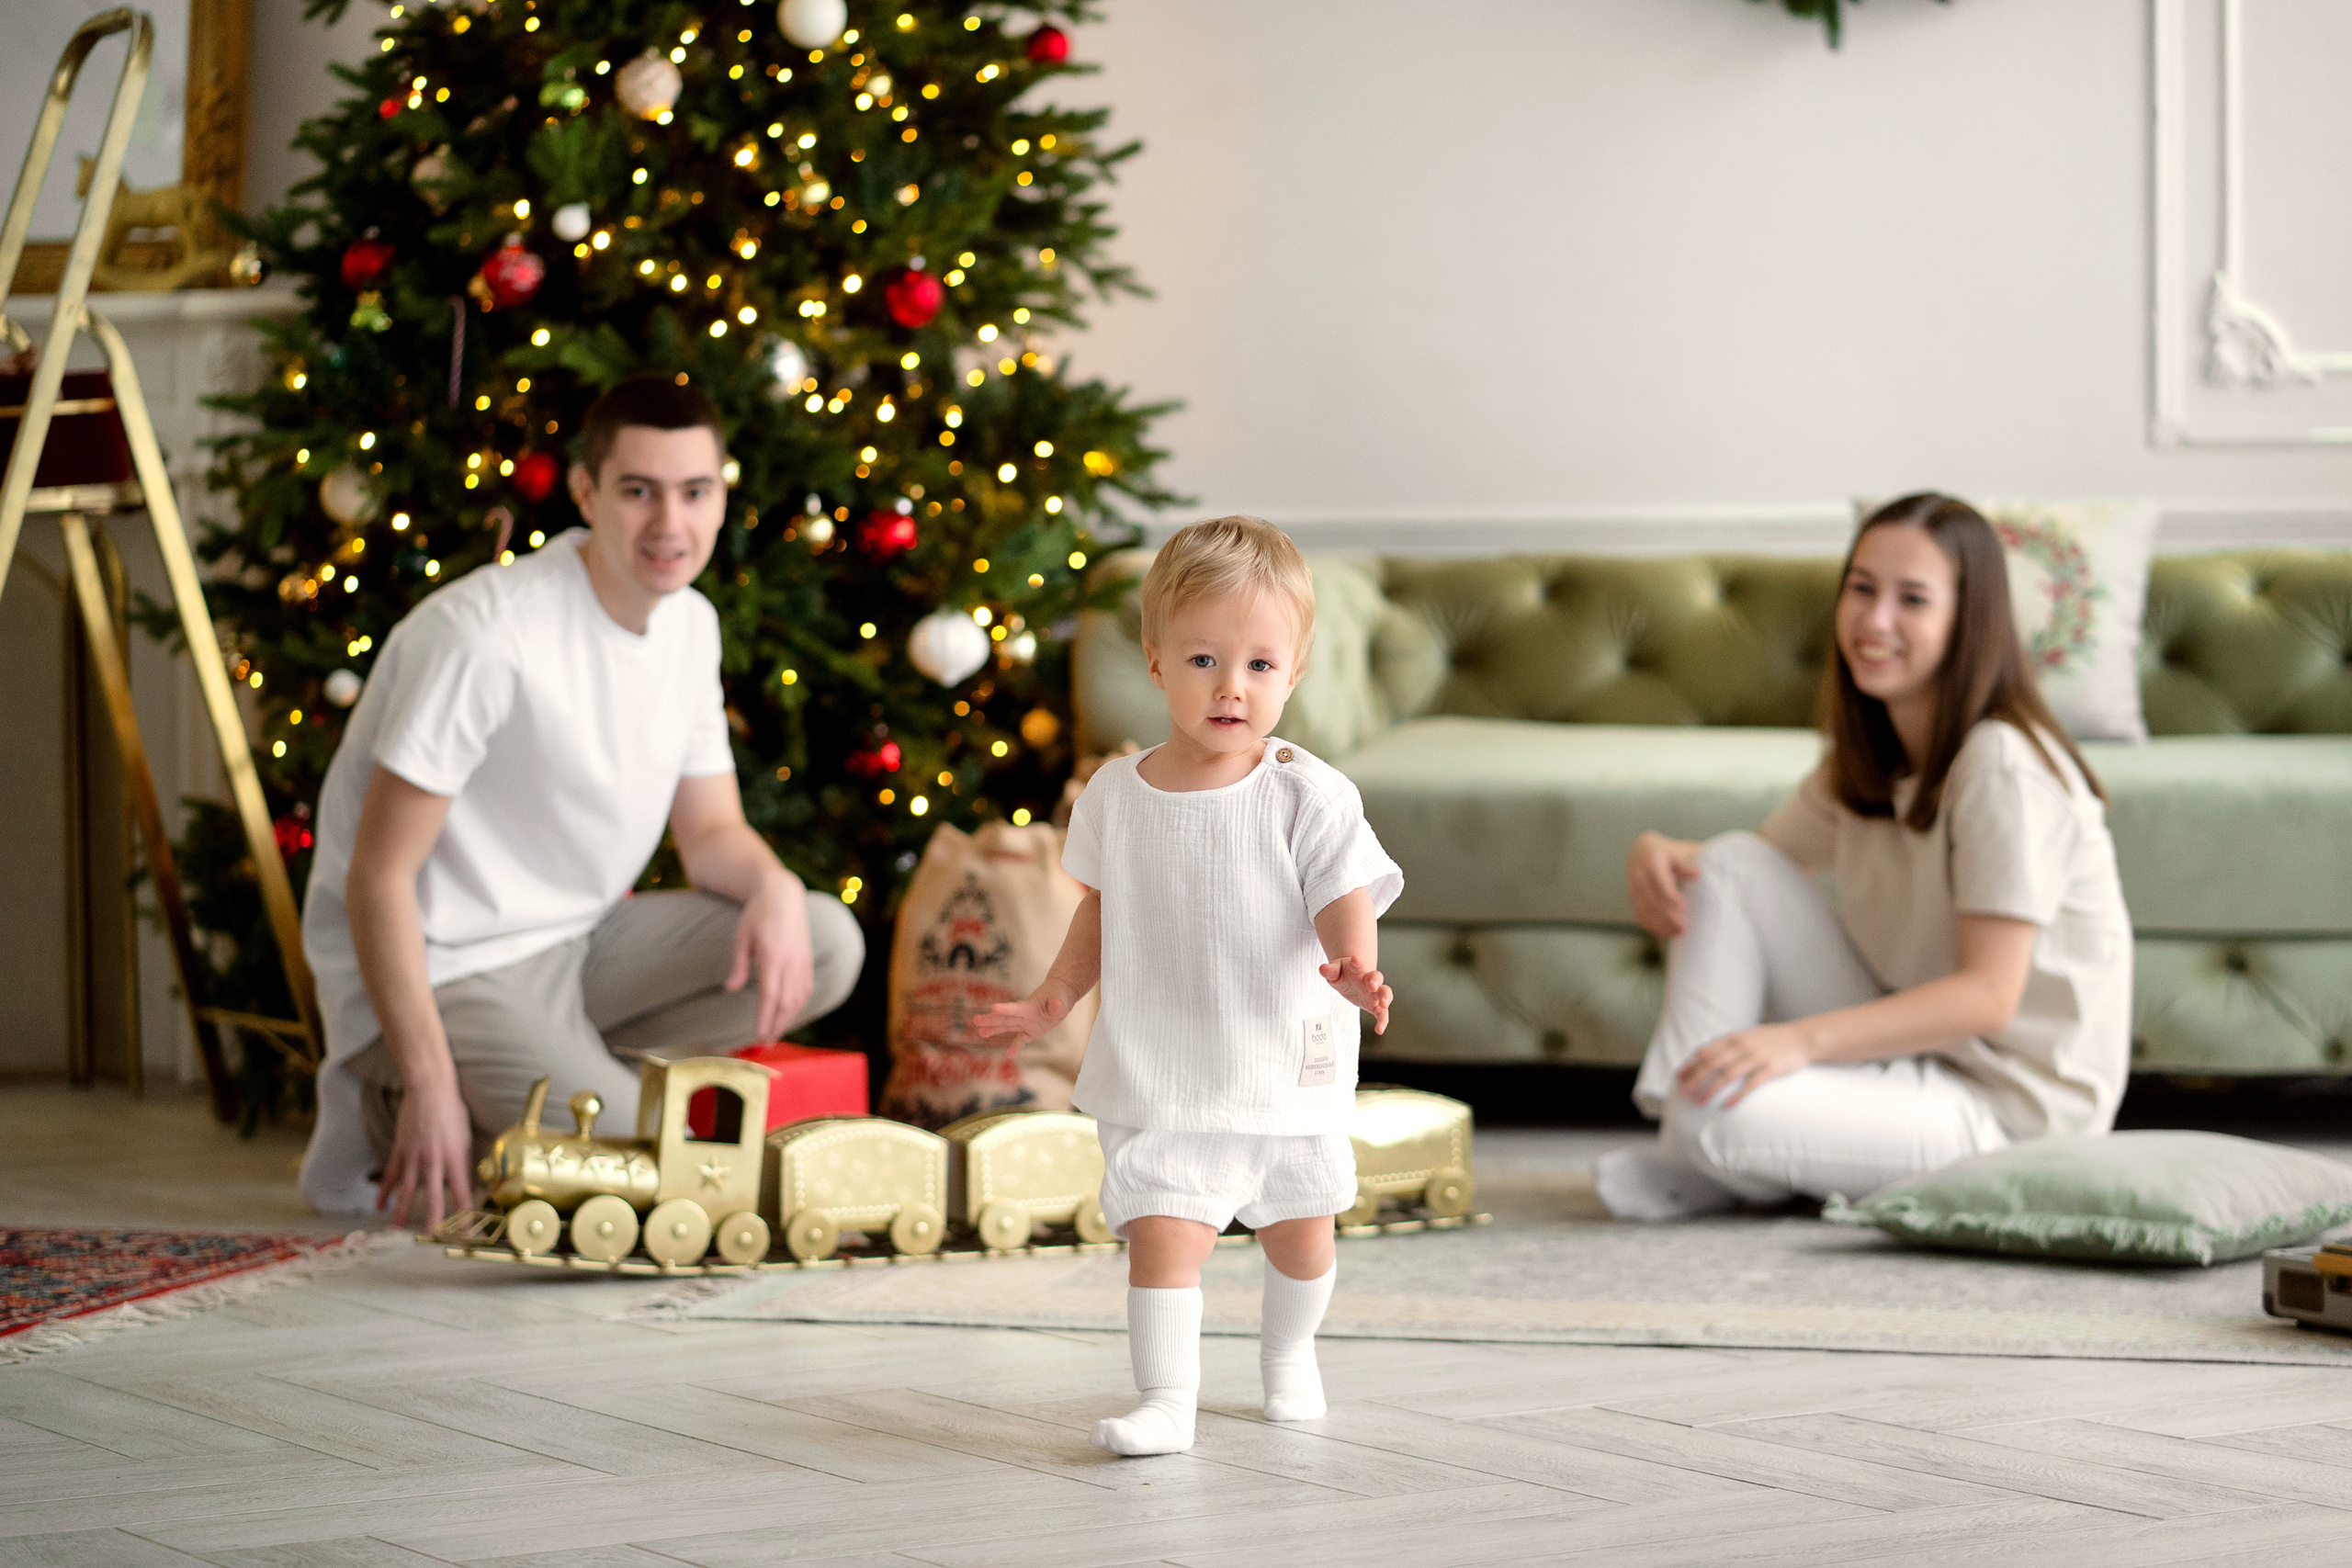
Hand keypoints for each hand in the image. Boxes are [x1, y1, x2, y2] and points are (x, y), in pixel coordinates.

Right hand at [378, 1076, 474, 1232]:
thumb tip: (468, 1185)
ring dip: (402, 1213)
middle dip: (432, 1222)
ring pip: (407, 1192)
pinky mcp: (399, 1151)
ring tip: (398, 1231)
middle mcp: (434, 1162)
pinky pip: (391, 1176)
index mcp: (455, 1159)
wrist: (429, 1091)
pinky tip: (380, 1207)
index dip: (464, 1215)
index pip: (462, 1193)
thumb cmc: (453, 1113)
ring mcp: (413, 1158)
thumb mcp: (466, 1139)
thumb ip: (464, 1163)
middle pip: (433, 1198)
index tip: (464, 1232)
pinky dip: (385, 1193)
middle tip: (430, 1240)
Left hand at [729, 875, 814, 1040]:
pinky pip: (806, 989)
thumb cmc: (757, 914)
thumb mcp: (742, 937)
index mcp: (773, 955)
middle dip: (777, 1023)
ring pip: (799, 998)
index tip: (760, 1034)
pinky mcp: (808, 960)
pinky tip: (789, 1014)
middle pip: (787, 1001)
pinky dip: (798, 1005)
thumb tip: (731, 989)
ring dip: (788, 1018)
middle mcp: (792, 961)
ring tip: (776, 1032)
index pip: (770, 994)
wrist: (784, 894)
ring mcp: (803, 961)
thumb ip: (739, 965)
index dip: (766, 1016)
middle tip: (766, 1041)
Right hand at [969, 986, 1072, 1047]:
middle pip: (1006, 1018)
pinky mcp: (1033, 1030)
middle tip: (975, 1020)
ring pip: (1008, 1027)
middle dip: (991, 1020)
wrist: (1060, 994)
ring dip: (995, 1030)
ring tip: (980, 1033)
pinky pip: (1022, 1039)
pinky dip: (1016, 1047)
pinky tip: (1008, 1055)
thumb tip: (1057, 1006)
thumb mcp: (1061, 999)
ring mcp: (1027, 1022)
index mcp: (1030, 1006)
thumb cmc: (1060, 994)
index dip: (1006, 1009)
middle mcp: (1025, 1015)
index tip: (993, 1008)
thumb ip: (1057, 1004)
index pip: (1016, 1008)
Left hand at [1320, 954, 1391, 1034]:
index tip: (1355, 958)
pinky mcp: (1375, 1004)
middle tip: (1372, 985)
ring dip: (1385, 997)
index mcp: (1358, 969)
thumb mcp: (1334, 971)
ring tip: (1383, 1004)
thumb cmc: (1343, 973)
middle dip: (1375, 981)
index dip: (1357, 962)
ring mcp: (1374, 992)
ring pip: (1385, 992)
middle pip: (1377, 977)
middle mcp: (1369, 979)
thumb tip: (1322, 968)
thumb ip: (1330, 970)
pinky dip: (1383, 1020)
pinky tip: (1379, 1029)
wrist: (1352, 978)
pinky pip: (1382, 1012)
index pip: (1358, 964)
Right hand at [1628, 831, 1701, 938]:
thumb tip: (1697, 874)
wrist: (1641, 850)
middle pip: (1652, 899)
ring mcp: (1633, 887)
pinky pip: (1638, 913)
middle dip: (1667, 915)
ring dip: (1660, 923)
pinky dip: (1649, 924)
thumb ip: (1685, 863)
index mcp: (1652, 862)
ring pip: (1644, 909)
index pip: (1660, 882)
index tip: (1684, 908)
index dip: (1670, 896)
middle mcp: (1639, 875)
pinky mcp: (1632, 897)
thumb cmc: (1665, 853)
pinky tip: (1662, 933)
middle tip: (1684, 927)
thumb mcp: (1676, 852)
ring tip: (1677, 932)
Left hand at [1675, 1023, 1812, 1107]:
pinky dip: (1737, 1095)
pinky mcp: (1771, 1069)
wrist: (1803, 1038)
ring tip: (1698, 1102)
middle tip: (1682, 1093)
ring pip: (1727, 1075)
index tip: (1678, 1076)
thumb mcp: (1747, 1035)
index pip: (1706, 1051)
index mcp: (1735, 1037)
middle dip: (1694, 1079)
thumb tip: (1705, 1055)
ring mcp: (1757, 1057)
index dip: (1690, 1064)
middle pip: (1712, 1063)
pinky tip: (1726, 1106)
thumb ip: (1728, 1044)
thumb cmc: (1772, 1039)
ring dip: (1710, 1089)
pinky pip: (1751, 1084)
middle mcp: (1743, 1045)